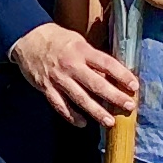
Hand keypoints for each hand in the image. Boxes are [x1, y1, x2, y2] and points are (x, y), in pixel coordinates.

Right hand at [10, 20, 137, 127]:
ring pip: (79, 98)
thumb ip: (92, 58)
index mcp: (82, 50)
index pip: (106, 63)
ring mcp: (58, 79)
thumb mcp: (78, 41)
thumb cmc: (58, 39)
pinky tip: (82, 123)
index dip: (121, 75)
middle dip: (113, 96)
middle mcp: (71, 65)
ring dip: (95, 111)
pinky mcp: (46, 88)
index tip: (134, 86)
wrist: (28, 39)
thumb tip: (112, 75)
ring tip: (109, 122)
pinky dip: (71, 116)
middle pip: (96, 84)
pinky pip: (60, 105)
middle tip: (128, 106)